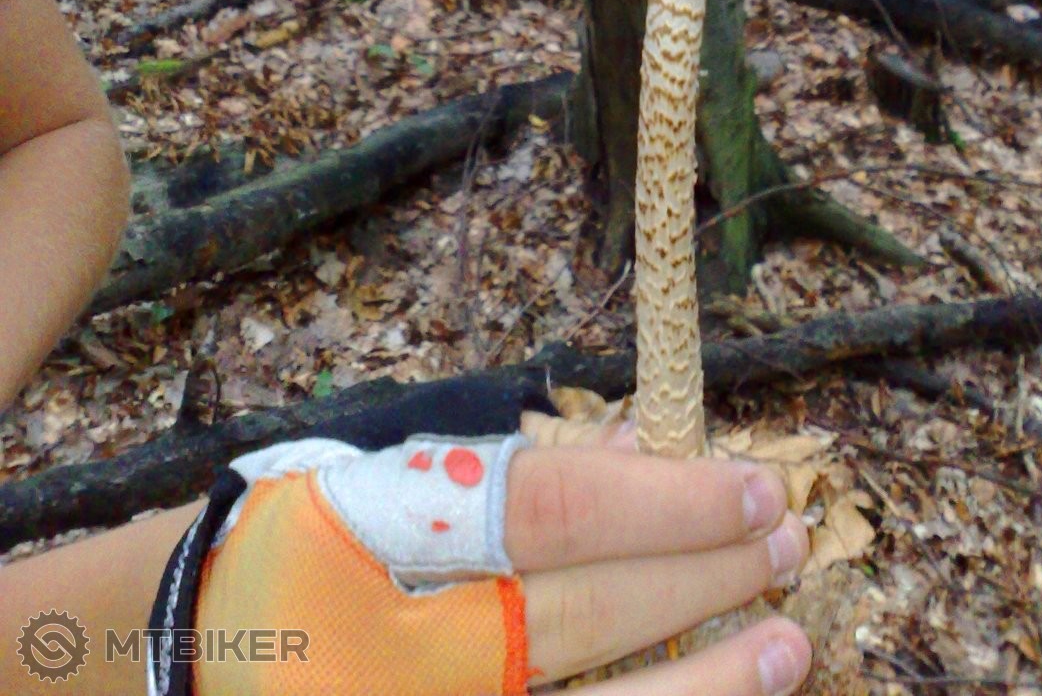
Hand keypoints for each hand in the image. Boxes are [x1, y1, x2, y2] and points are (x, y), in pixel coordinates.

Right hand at [175, 417, 810, 695]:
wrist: (173, 665)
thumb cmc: (284, 553)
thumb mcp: (371, 485)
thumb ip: (502, 474)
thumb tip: (638, 454)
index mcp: (368, 546)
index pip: (550, 513)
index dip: (665, 500)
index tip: (751, 485)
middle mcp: (390, 661)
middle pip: (581, 620)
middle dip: (698, 580)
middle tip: (785, 546)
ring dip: (698, 690)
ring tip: (784, 649)